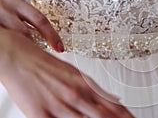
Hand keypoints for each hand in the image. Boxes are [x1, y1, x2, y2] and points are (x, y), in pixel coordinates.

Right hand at [0, 0, 63, 51]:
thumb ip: (24, 19)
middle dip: (33, 46)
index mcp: (13, 0)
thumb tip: (45, 38)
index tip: (60, 48)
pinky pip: (4, 43)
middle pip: (25, 33)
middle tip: (37, 55)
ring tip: (19, 51)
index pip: (40, 20)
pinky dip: (9, 46)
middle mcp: (1, 5)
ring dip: (19, 48)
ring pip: (13, 39)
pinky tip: (9, 48)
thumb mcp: (9, 6)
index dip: (52, 36)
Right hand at [0, 29, 133, 117]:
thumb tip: (115, 99)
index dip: (126, 116)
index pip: (113, 106)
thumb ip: (95, 89)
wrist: (18, 57)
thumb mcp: (75, 73)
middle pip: (103, 117)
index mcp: (85, 86)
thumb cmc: (45, 64)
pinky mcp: (41, 115)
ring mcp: (59, 106)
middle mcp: (76, 96)